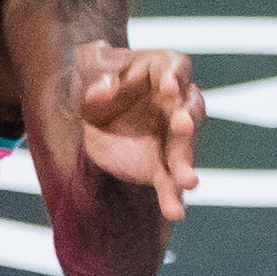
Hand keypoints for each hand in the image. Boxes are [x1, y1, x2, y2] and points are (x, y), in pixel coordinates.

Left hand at [61, 38, 198, 217]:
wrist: (87, 109)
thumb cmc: (94, 75)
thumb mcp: (88, 64)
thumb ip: (97, 74)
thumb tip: (101, 93)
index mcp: (162, 68)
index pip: (177, 68)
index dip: (175, 76)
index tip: (169, 85)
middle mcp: (176, 102)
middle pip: (189, 110)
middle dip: (187, 119)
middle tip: (183, 126)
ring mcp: (171, 136)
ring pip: (183, 150)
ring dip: (186, 164)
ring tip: (188, 182)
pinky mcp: (159, 164)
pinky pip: (168, 182)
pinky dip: (172, 196)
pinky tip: (175, 211)